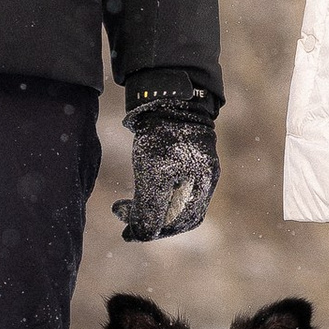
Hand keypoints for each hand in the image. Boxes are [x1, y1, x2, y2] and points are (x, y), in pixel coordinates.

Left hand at [115, 102, 219, 241]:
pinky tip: (140, 186)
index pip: (179, 222)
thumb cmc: (162, 136)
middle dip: (150, 220)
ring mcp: (198, 164)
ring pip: (174, 198)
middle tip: (124, 217)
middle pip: (178, 214)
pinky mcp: (187, 152)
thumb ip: (150, 209)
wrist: (166, 94)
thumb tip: (143, 235)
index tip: (127, 230)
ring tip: (126, 204)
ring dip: (150, 206)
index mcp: (202, 184)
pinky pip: (172, 183)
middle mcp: (204, 177)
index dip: (152, 230)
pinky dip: (154, 191)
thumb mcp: (153, 176)